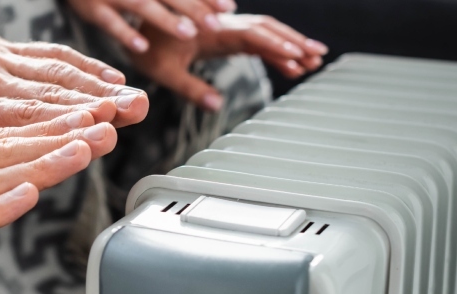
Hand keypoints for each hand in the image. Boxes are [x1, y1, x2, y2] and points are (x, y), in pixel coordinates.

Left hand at [0, 0, 148, 142]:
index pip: (16, 125)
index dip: (56, 131)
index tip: (91, 134)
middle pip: (48, 101)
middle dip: (92, 111)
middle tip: (127, 118)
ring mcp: (0, 65)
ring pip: (57, 79)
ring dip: (98, 90)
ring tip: (132, 102)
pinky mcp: (5, 52)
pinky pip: (50, 58)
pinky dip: (83, 67)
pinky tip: (109, 79)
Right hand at [68, 0, 234, 52]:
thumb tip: (198, 5)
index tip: (229, 8)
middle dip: (194, 9)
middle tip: (217, 24)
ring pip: (144, 6)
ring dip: (167, 20)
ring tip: (190, 34)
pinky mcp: (93, 8)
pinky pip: (110, 23)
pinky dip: (126, 34)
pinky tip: (142, 48)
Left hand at [129, 14, 326, 110]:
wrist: (138, 26)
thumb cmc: (149, 46)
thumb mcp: (164, 70)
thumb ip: (190, 88)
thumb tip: (217, 105)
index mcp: (213, 29)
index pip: (252, 34)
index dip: (275, 44)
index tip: (296, 55)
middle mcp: (225, 24)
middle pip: (267, 30)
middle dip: (293, 42)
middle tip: (318, 56)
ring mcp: (228, 28)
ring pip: (266, 33)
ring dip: (290, 44)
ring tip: (314, 60)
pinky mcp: (227, 34)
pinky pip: (256, 40)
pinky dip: (275, 50)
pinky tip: (291, 65)